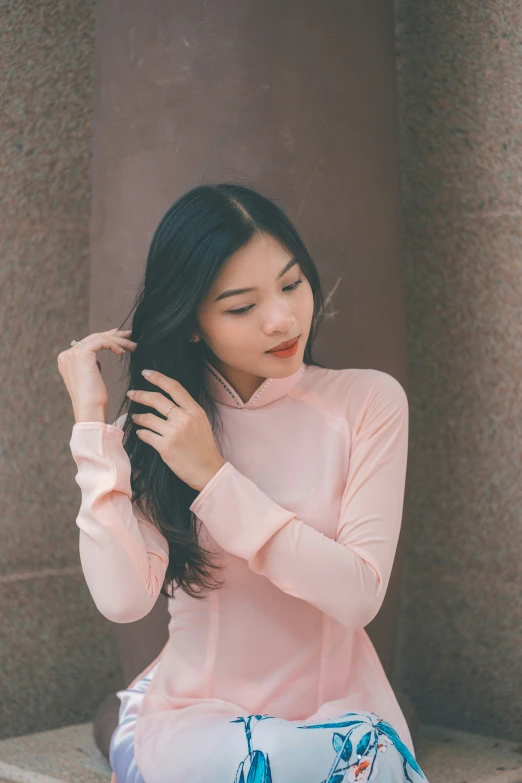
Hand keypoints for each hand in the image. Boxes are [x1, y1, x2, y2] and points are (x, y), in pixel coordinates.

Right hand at [57, 328, 137, 421]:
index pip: (87, 343)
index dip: (106, 338)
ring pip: (99, 338)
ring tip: (133, 346)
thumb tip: (98, 361)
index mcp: (66, 360)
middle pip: (93, 338)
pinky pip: (101, 341)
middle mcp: (66, 355)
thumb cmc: (94, 400)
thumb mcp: (91, 379)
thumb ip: (90, 367)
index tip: (121, 339)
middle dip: (113, 335)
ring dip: (118, 340)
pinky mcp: (82, 354)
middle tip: (129, 335)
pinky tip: (122, 352)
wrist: (90, 410)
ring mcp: (72, 354)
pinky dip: (114, 344)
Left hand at [128, 369, 226, 491]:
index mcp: (195, 410)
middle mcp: (184, 418)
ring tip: (135, 417)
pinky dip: (141, 433)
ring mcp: (174, 432)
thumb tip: (166, 400)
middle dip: (140, 394)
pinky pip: (146, 435)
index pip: (174, 387)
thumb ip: (186, 410)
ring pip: (148, 418)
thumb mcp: (201, 422)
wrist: (209, 471)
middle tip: (131, 393)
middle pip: (156, 399)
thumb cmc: (204, 448)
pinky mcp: (165, 447)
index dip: (158, 377)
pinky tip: (141, 433)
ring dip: (138, 417)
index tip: (146, 373)